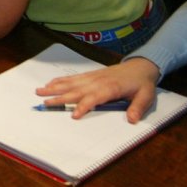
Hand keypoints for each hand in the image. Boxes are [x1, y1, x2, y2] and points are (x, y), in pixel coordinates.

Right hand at [35, 57, 160, 122]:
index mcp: (110, 88)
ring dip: (55, 87)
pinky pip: (72, 78)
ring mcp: (92, 77)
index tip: (73, 115)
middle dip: (60, 97)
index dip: (83, 106)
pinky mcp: (90, 75)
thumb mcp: (146, 96)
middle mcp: (97, 82)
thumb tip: (132, 119)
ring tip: (40, 91)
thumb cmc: (142, 83)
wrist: (141, 66)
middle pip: (76, 91)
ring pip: (70, 83)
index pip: (94, 98)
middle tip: (45, 102)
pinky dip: (60, 80)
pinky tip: (50, 83)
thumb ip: (138, 108)